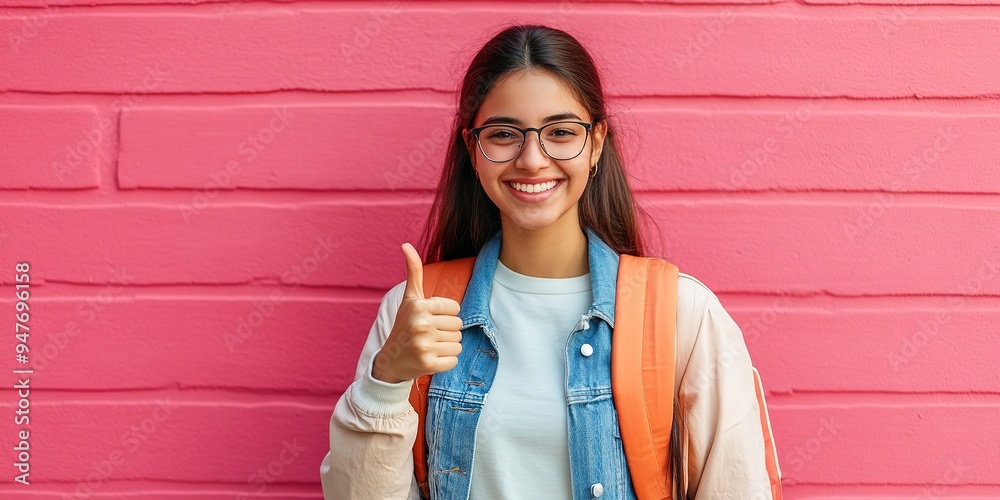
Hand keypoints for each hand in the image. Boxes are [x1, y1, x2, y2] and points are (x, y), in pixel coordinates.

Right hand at [371, 243, 463, 382]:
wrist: (391, 360)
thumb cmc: (404, 325)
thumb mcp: (409, 298)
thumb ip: (413, 271)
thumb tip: (406, 244)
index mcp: (419, 306)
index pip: (455, 308)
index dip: (446, 315)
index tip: (431, 319)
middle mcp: (421, 325)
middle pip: (458, 326)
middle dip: (447, 331)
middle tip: (430, 335)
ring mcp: (424, 345)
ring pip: (458, 343)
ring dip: (447, 346)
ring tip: (430, 345)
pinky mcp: (429, 364)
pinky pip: (454, 360)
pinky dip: (446, 361)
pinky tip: (432, 358)